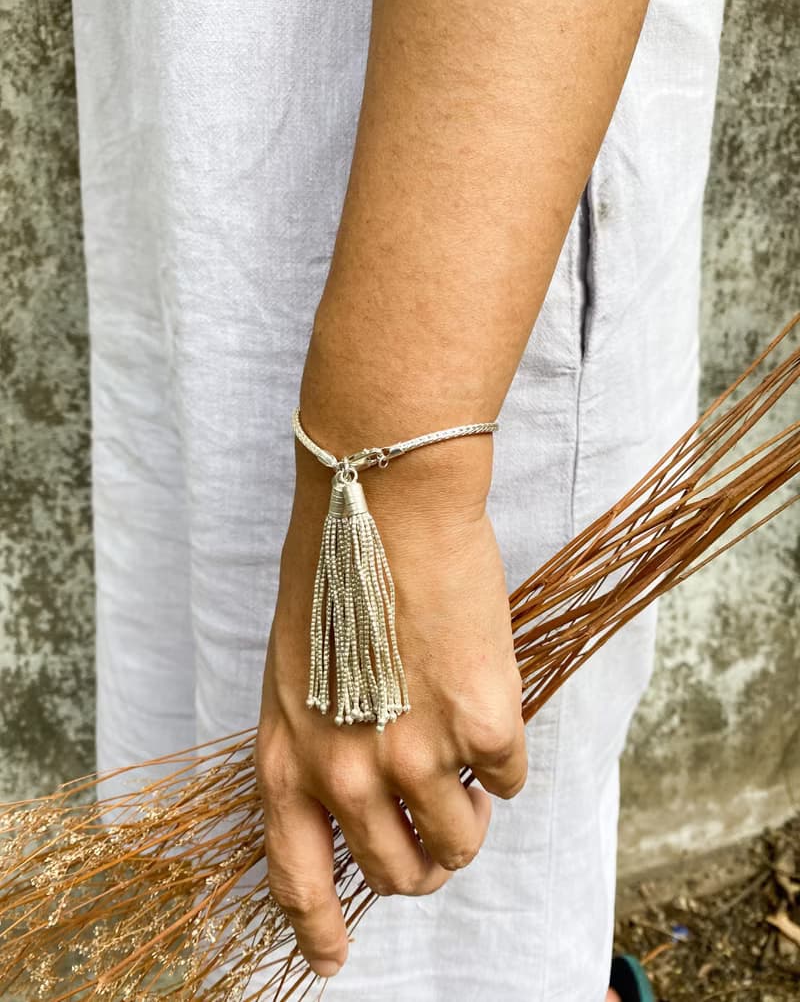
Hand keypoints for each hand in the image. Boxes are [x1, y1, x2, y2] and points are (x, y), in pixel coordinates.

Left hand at [255, 437, 525, 977]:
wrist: (386, 502)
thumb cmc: (334, 570)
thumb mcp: (294, 672)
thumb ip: (318, 743)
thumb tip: (358, 796)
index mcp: (289, 759)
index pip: (297, 881)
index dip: (318, 931)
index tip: (333, 959)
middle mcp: (348, 774)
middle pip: (398, 872)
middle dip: (423, 859)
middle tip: (436, 822)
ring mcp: (418, 755)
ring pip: (463, 841)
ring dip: (470, 814)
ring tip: (465, 760)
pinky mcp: (484, 724)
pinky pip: (510, 779)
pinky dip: (504, 756)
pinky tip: (488, 704)